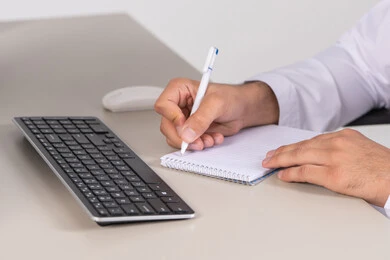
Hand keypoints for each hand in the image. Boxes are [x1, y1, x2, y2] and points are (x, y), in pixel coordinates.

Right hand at [154, 78, 278, 149]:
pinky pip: (187, 143)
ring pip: (175, 137)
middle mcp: (178, 105)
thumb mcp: (216, 104)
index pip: (164, 105)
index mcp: (179, 90)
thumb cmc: (231, 98)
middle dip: (183, 137)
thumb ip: (201, 118)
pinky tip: (213, 138)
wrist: (243, 109)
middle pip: (167, 126)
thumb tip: (187, 133)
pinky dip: (200, 144)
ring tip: (209, 139)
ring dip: (193, 143)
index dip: (172, 117)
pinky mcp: (190, 131)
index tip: (184, 124)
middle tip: (197, 142)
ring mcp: (183, 120)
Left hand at [262, 129, 389, 206]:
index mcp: (344, 136)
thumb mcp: (360, 150)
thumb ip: (340, 149)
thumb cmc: (382, 169)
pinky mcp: (335, 175)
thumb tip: (319, 156)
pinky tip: (282, 174)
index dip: (293, 146)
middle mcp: (337, 143)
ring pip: (299, 156)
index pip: (311, 140)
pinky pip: (305, 172)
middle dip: (282, 152)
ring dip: (281, 160)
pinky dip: (291, 173)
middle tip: (268, 156)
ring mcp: (335, 158)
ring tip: (269, 164)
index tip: (282, 150)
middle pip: (301, 146)